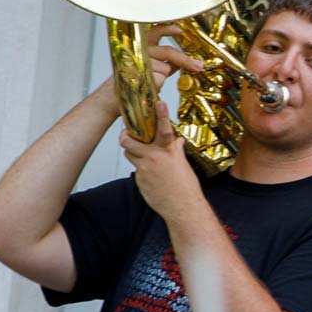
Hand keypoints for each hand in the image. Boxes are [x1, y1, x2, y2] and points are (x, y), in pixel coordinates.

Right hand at [90, 29, 203, 115]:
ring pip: (164, 66)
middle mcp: (138, 50)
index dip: (167, 29)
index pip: (154, 32)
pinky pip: (158, 78)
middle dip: (185, 59)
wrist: (113, 99)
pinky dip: (159, 83)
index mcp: (140, 46)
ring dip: (165, 75)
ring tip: (156, 80)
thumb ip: (162, 64)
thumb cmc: (130, 84)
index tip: (180, 29)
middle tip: (198, 66)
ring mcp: (136, 62)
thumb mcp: (148, 71)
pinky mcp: (136, 74)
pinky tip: (150, 86)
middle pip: (166, 51)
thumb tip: (177, 63)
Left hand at [120, 100, 204, 222]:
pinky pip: (136, 171)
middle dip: (125, 137)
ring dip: (134, 154)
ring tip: (144, 159)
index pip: (164, 128)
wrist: (183, 209)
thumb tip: (178, 142)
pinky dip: (142, 172)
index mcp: (169, 151)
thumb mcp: (184, 165)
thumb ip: (177, 151)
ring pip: (130, 155)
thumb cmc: (186, 189)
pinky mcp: (140, 180)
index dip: (161, 114)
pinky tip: (153, 179)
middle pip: (128, 141)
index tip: (159, 103)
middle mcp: (155, 157)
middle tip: (127, 136)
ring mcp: (145, 169)